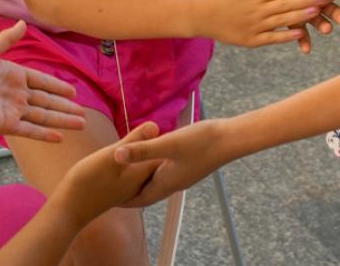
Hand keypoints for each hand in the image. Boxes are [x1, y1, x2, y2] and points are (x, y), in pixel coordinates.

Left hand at [0, 21, 85, 141]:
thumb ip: (7, 39)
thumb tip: (23, 23)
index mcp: (14, 76)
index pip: (43, 82)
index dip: (58, 87)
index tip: (73, 92)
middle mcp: (17, 95)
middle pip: (47, 102)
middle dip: (66, 107)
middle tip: (84, 113)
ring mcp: (13, 111)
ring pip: (43, 116)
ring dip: (62, 120)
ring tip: (80, 124)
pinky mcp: (6, 125)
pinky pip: (29, 130)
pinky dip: (44, 134)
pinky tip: (59, 137)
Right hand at [55, 122, 161, 225]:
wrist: (70, 208)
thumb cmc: (88, 181)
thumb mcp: (111, 155)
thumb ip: (133, 141)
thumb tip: (156, 125)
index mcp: (141, 175)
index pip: (163, 155)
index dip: (168, 140)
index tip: (173, 127)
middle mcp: (139, 184)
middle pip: (156, 162)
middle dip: (159, 147)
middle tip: (166, 130)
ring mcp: (128, 189)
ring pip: (144, 168)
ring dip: (146, 155)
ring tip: (151, 139)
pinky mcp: (118, 190)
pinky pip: (134, 174)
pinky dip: (135, 163)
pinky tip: (132, 156)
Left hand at [112, 118, 230, 207]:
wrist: (230, 139)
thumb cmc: (201, 141)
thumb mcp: (168, 144)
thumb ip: (142, 150)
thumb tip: (116, 156)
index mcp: (167, 182)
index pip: (141, 199)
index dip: (125, 201)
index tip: (109, 200)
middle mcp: (174, 182)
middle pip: (148, 193)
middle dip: (132, 193)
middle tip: (114, 190)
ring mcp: (183, 174)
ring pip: (158, 182)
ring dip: (143, 181)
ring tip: (128, 176)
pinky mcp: (189, 165)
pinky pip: (166, 173)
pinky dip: (154, 170)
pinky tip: (152, 158)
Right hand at [194, 0, 328, 47]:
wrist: (201, 15)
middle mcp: (257, 9)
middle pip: (287, 4)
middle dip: (307, 0)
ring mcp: (255, 26)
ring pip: (283, 20)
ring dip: (301, 16)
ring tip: (317, 12)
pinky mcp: (252, 40)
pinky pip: (272, 38)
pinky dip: (286, 36)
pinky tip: (300, 34)